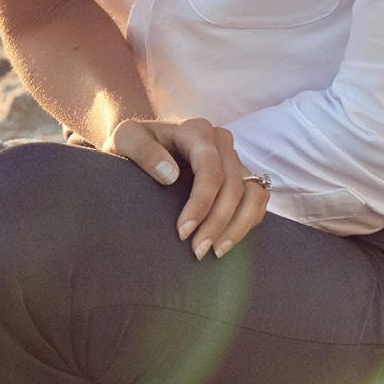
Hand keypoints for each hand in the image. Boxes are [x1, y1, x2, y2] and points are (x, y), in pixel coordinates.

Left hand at [75, 117, 270, 259]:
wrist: (142, 148)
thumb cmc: (134, 145)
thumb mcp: (126, 139)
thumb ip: (141, 150)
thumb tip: (171, 175)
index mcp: (196, 130)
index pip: (210, 170)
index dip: (201, 204)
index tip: (182, 231)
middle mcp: (221, 141)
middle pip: (233, 187)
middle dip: (217, 223)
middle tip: (197, 251)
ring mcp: (235, 158)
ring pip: (253, 194)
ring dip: (238, 226)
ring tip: (216, 252)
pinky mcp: (241, 175)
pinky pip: (258, 199)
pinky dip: (248, 222)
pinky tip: (227, 241)